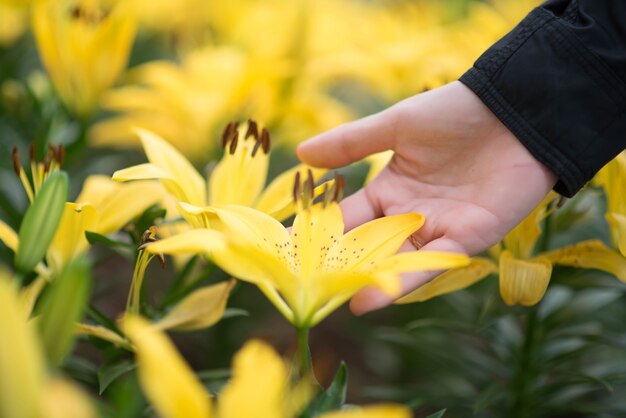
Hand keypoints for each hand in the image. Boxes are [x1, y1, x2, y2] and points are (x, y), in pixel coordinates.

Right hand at [297, 81, 557, 314]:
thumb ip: (351, 143)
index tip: (284, 251)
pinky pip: (432, 262)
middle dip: (338, 266)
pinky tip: (370, 297)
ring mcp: (437, 229)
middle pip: (367, 246)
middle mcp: (408, 214)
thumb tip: (301, 154)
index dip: (316, 233)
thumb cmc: (455, 111)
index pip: (345, 218)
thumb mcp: (397, 124)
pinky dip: (404, 281)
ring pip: (396, 261)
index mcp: (388, 189)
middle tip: (302, 288)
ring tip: (334, 302)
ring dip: (367, 281)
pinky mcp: (468, 237)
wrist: (515, 109)